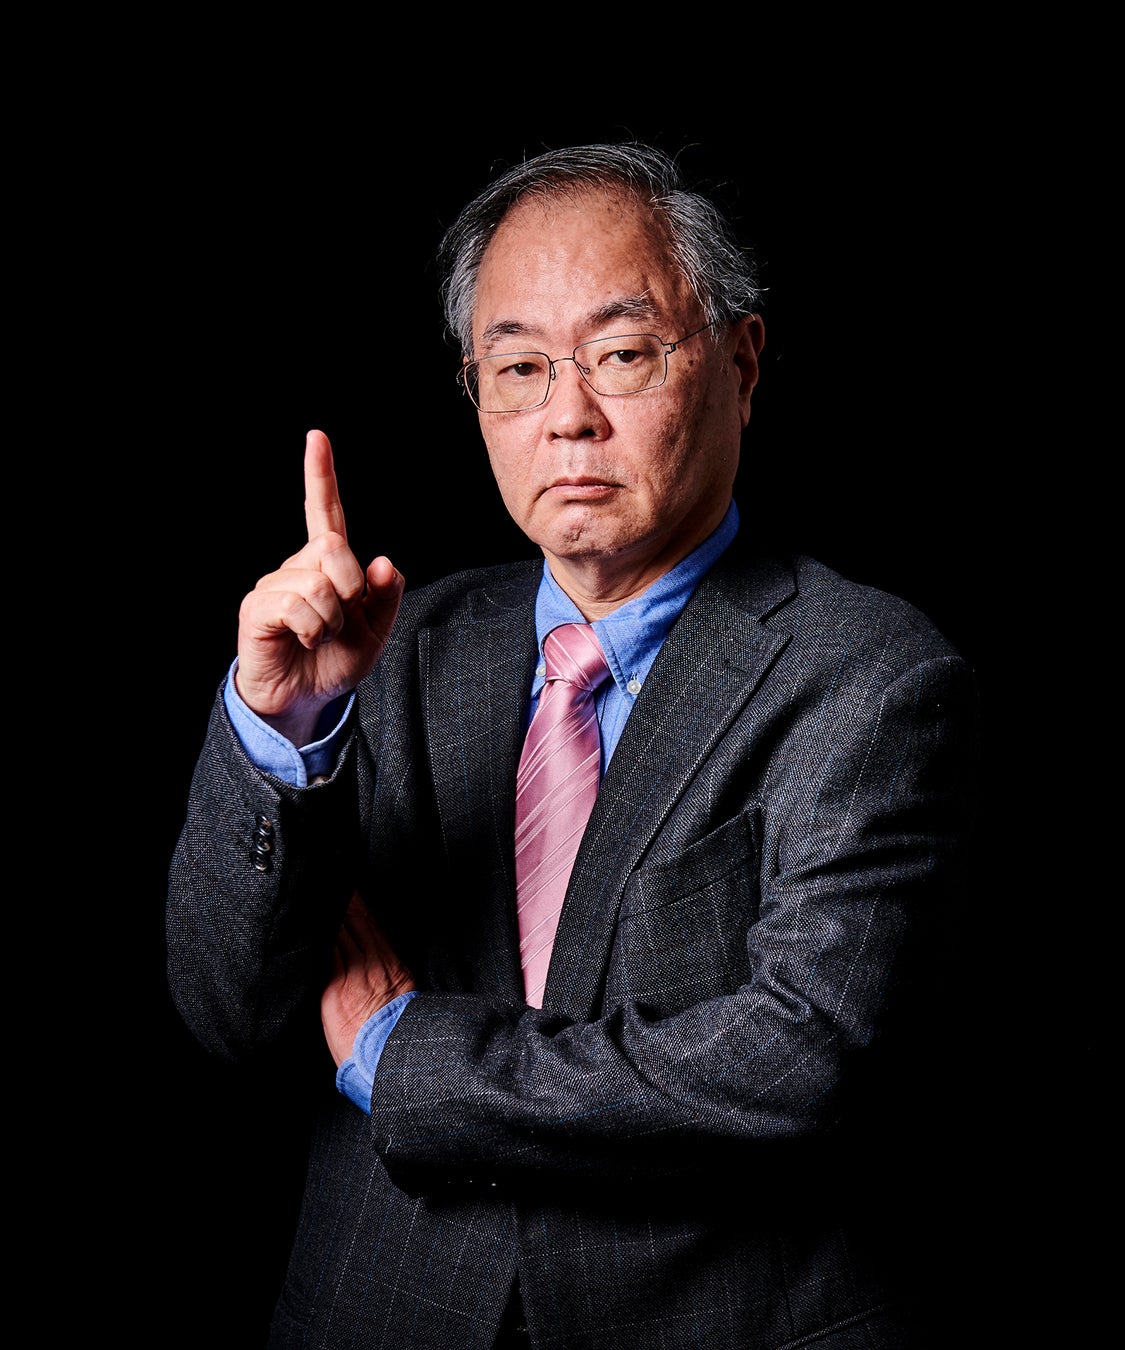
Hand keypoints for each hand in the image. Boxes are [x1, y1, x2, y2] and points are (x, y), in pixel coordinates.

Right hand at [234, 430, 404, 744]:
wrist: (304, 699)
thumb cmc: (336, 660)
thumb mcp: (376, 630)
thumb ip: (387, 596)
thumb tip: (384, 562)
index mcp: (329, 564)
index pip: (326, 512)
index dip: (321, 475)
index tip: (316, 436)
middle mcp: (299, 565)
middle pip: (337, 548)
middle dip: (352, 588)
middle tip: (343, 620)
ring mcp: (275, 583)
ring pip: (320, 583)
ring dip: (333, 621)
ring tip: (319, 637)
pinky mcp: (258, 606)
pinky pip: (298, 604)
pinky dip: (314, 629)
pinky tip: (304, 640)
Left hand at [321, 891, 416, 1067]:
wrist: (388, 1053)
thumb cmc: (397, 1030)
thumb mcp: (404, 992)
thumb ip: (388, 970)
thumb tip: (377, 956)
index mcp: (391, 962)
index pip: (369, 923)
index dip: (357, 902)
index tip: (347, 886)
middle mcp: (370, 963)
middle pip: (351, 922)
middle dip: (339, 902)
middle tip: (326, 883)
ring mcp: (350, 973)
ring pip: (336, 935)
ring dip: (326, 917)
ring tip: (313, 898)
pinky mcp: (332, 988)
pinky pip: (323, 956)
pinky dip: (316, 940)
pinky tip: (307, 928)